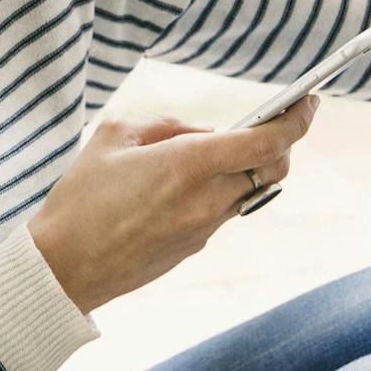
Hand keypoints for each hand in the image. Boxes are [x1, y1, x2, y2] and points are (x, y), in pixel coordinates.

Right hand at [28, 94, 320, 312]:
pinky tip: (188, 183)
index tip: (309, 101)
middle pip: (273, 169)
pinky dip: (221, 191)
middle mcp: (206, 200)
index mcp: (188, 165)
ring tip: (217, 151)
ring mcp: (203, 229)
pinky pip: (223, 211)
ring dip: (248, 168)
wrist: (62, 269)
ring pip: (250, 191)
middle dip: (281, 143)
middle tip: (270, 123)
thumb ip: (167, 126)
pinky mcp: (194, 248)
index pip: (268, 142)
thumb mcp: (115, 137)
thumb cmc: (80, 198)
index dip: (297, 120)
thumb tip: (203, 132)